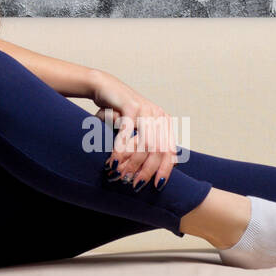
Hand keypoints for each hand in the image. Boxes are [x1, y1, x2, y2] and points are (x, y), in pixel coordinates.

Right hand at [90, 70, 179, 190]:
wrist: (105, 89)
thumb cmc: (120, 115)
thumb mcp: (138, 131)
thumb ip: (148, 147)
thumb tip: (158, 173)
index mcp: (164, 123)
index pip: (170, 151)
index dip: (165, 170)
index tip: (157, 186)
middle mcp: (159, 115)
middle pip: (158, 150)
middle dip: (146, 170)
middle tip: (135, 184)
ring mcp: (146, 109)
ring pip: (144, 144)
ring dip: (132, 163)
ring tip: (121, 174)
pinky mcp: (130, 105)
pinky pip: (127, 133)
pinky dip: (119, 150)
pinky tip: (113, 161)